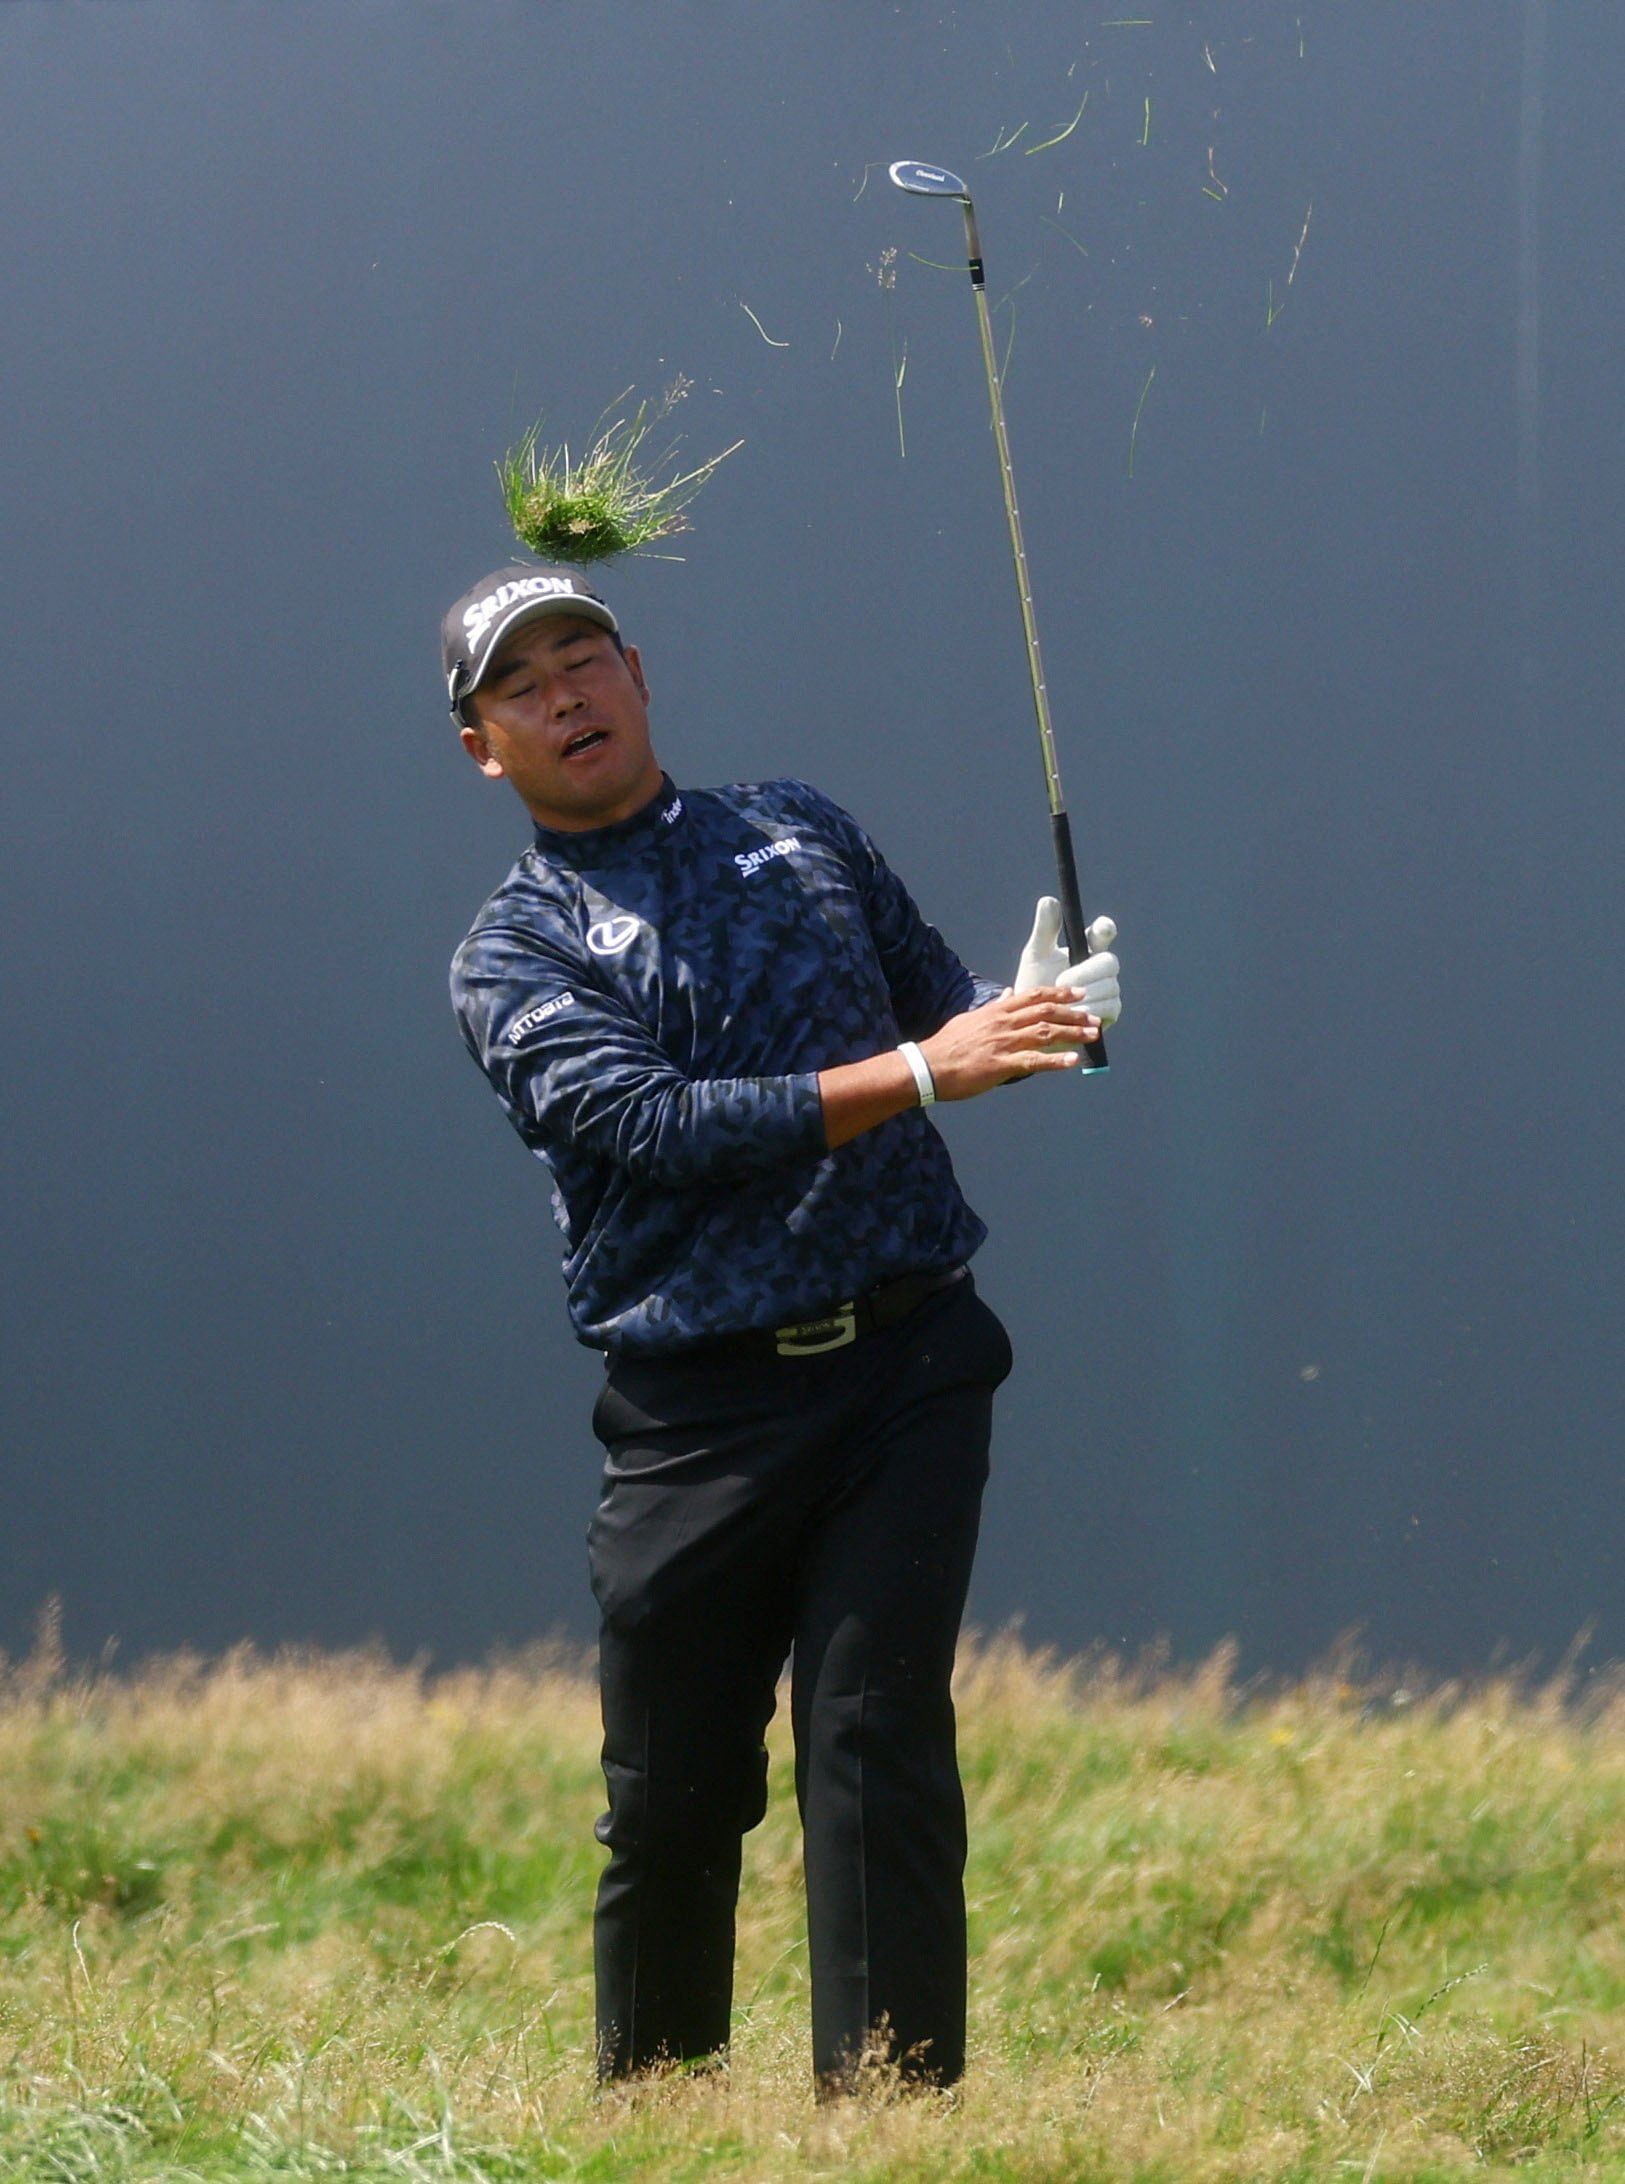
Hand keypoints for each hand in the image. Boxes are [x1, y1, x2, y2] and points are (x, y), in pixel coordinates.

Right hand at [919, 987, 1099, 1100]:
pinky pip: (1034, 1061)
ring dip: (1073, 1033)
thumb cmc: (947, 1046)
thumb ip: (993, 1007)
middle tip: (1094, 1017)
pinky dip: (1056, 1061)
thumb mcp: (970, 1018)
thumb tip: (1007, 994)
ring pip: (1046, 1033)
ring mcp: (1003, 1043)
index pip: (1034, 996)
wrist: (927, 1066)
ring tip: (1093, 1035)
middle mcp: (1003, 1023)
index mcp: (997, 1011)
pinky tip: (1073, 1061)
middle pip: (1046, 1012)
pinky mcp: (1001, 1065)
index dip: (1059, 992)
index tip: (1078, 993)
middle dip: (1074, 1014)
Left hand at [1013, 898, 1121, 1027]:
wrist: (1031, 1022)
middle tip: (1061, 980)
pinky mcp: (1110, 1012)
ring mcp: (1109, 989)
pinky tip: (1072, 1016)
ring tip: (1060, 1001)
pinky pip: (1107, 1010)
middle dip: (1086, 972)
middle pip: (1109, 962)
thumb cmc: (1033, 984)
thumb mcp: (1035, 955)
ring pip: (1108, 987)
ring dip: (1083, 995)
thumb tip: (1048, 900)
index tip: (1102, 928)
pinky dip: (1088, 1012)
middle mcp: (1101, 968)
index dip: (1105, 929)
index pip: (1102, 934)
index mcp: (1086, 948)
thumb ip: (1045, 929)